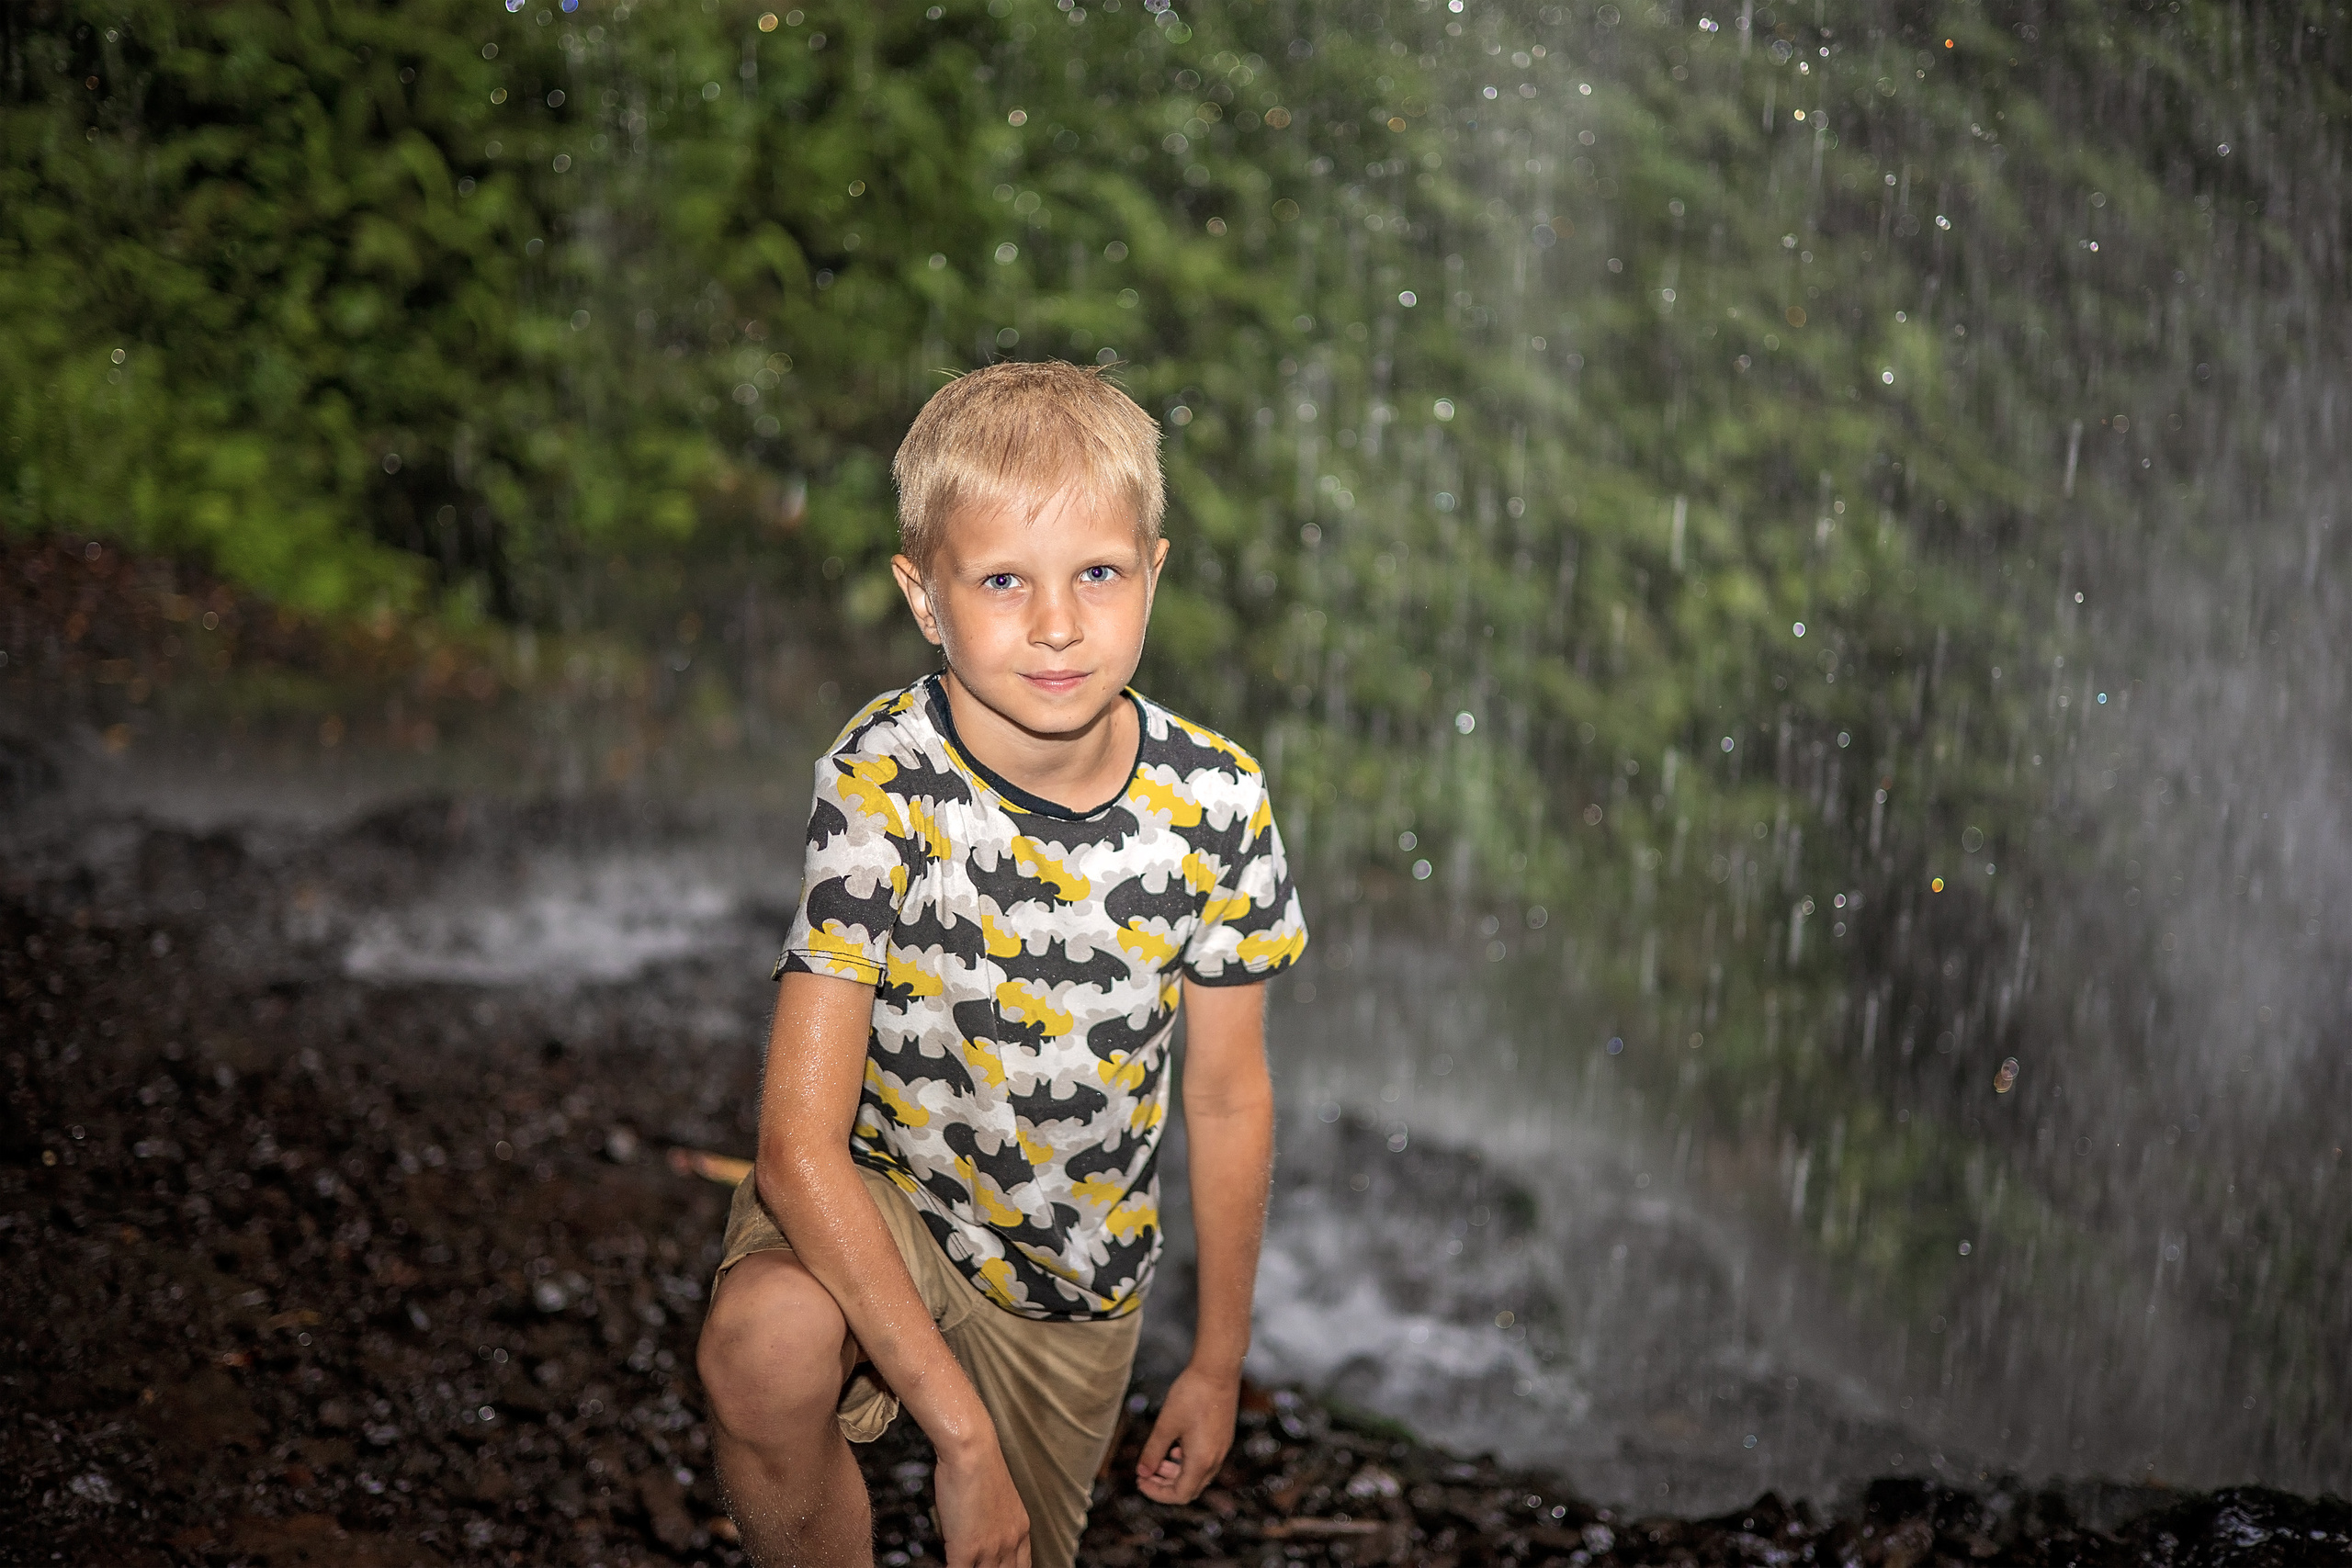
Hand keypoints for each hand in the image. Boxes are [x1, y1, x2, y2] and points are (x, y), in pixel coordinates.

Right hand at [934, 1438, 1030, 1567]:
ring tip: (963, 1566)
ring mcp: (989, 1548)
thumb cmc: (979, 1464)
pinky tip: (945, 1566)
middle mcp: (1009, 1541)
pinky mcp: (967, 1548)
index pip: (1022, 1566)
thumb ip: (995, 1521)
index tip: (998, 1567)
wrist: (971, 1450)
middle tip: (978, 1567)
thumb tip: (982, 1532)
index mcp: (1019, 1528)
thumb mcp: (999, 1498)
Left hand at [1135, 1362, 1238, 1504]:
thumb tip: (1142, 1473)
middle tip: (1145, 1473)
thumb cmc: (1191, 1395)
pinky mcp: (1222, 1438)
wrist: (1218, 1370)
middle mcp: (1215, 1459)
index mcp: (1201, 1461)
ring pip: (1198, 1474)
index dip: (1157, 1493)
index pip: (1180, 1494)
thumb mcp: (1165, 1425)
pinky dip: (1187, 1461)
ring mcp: (1221, 1449)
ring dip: (1176, 1473)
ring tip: (1158, 1460)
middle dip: (1165, 1485)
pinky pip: (1205, 1461)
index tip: (1140, 1480)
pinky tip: (1175, 1446)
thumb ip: (1153, 1452)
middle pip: (1190, 1488)